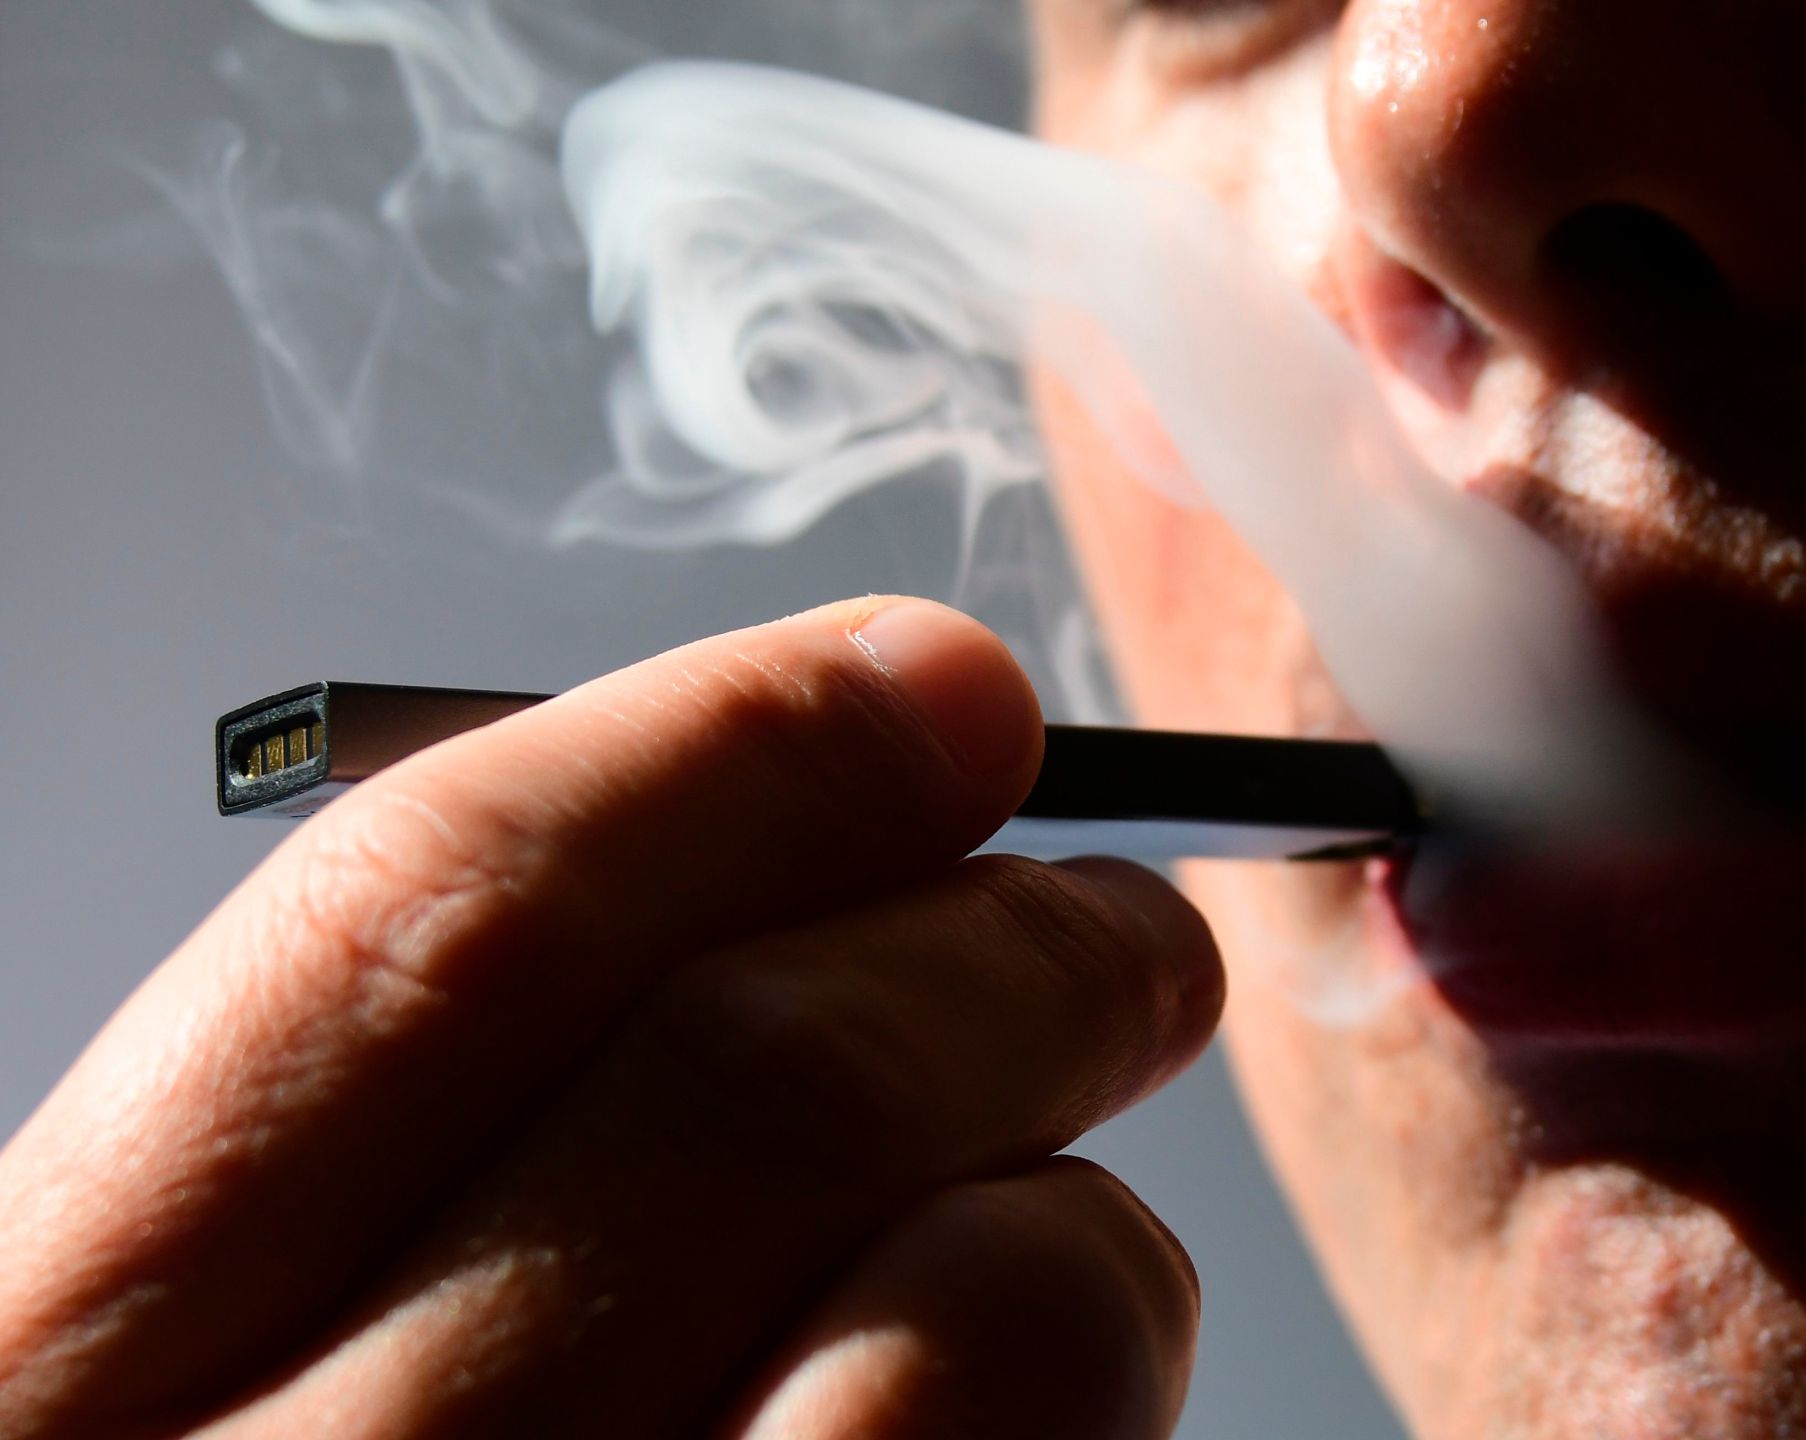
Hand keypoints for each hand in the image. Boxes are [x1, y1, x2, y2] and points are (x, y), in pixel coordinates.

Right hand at [0, 599, 1222, 1438]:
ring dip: (1095, 1210)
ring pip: (988, 1293)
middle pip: (758, 1077)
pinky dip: (1089, 1389)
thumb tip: (772, 906)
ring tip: (1084, 1228)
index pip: (433, 924)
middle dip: (1009, 945)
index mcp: (52, 1377)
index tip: (935, 691)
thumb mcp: (196, 1412)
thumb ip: (388, 1204)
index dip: (732, 752)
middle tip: (1119, 939)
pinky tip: (1049, 1401)